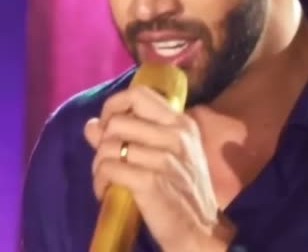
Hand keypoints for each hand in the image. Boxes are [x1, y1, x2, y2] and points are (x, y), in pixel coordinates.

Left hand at [84, 85, 235, 251]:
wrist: (201, 229)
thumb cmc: (183, 189)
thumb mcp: (166, 155)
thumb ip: (130, 135)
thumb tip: (91, 125)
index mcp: (180, 122)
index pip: (139, 94)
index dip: (114, 105)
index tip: (108, 125)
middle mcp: (175, 134)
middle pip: (118, 121)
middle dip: (103, 141)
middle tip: (106, 159)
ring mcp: (164, 157)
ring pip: (109, 146)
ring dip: (98, 165)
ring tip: (105, 178)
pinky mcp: (151, 181)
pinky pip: (109, 168)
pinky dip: (100, 181)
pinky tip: (106, 191)